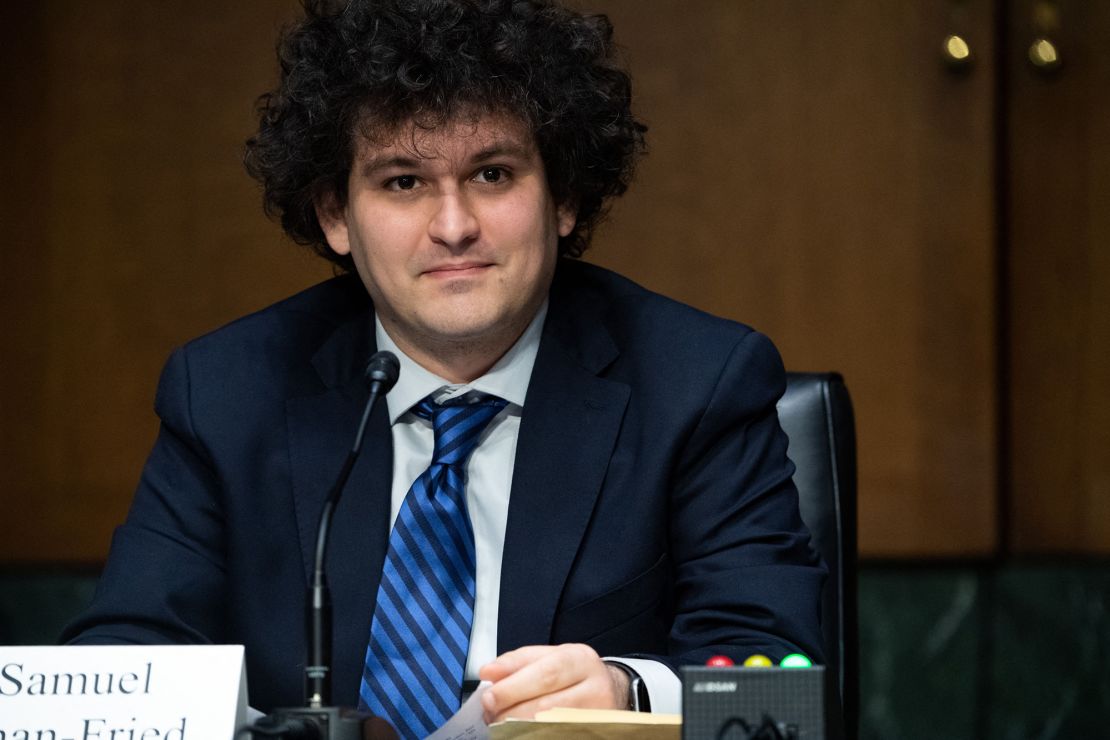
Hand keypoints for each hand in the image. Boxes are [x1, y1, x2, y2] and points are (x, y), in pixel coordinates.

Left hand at [478, 643, 628, 723]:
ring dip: (519, 729)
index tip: (488, 697)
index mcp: (581, 660)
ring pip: (552, 728)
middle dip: (511, 712)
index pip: (546, 674)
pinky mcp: (594, 734)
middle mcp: (595, 688)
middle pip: (548, 705)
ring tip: (500, 726)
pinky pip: (558, 738)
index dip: (514, 688)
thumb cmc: (572, 673)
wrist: (610, 691)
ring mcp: (598, 717)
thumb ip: (517, 662)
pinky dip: (533, 737)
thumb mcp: (550, 657)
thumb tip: (488, 672)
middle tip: (490, 715)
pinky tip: (519, 734)